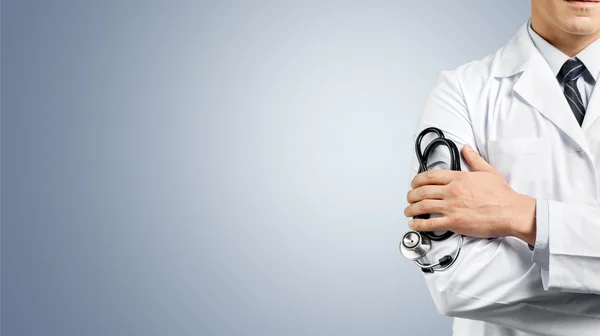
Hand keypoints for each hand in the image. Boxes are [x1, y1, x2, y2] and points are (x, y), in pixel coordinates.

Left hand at [404, 145, 536, 244]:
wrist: (511, 212)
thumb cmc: (502, 195)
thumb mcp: (488, 171)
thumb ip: (474, 159)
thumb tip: (467, 149)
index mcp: (459, 178)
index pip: (430, 176)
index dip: (417, 180)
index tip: (414, 183)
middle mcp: (452, 191)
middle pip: (423, 191)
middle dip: (411, 195)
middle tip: (409, 198)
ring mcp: (452, 207)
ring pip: (423, 206)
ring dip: (411, 209)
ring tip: (408, 211)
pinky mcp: (455, 222)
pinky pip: (431, 223)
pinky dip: (419, 224)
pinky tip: (414, 224)